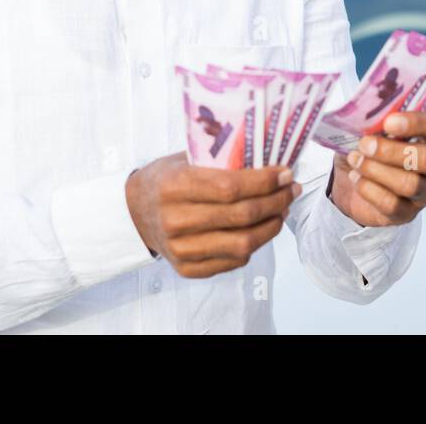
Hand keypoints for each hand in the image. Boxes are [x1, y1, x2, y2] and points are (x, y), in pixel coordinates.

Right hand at [125, 153, 300, 277]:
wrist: (133, 212)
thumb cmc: (166, 179)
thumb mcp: (184, 159)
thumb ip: (220, 158)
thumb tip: (270, 156)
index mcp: (175, 186)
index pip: (230, 187)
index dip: (265, 181)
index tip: (286, 173)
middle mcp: (176, 220)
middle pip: (242, 215)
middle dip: (276, 201)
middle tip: (292, 189)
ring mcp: (181, 249)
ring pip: (243, 243)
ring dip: (272, 225)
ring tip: (282, 209)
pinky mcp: (187, 268)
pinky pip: (234, 260)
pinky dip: (255, 244)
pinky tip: (263, 227)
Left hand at [328, 109, 425, 226]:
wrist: (351, 178)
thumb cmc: (369, 145)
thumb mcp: (371, 126)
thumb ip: (376, 118)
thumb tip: (367, 112)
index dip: (418, 122)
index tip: (388, 122)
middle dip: (391, 151)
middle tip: (365, 144)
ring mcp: (425, 191)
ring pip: (410, 184)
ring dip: (375, 170)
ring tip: (355, 159)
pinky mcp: (407, 213)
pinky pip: (391, 203)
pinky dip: (368, 188)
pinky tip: (356, 177)